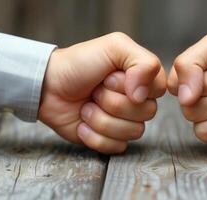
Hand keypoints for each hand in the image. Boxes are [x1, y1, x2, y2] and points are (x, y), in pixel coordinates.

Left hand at [39, 32, 165, 153]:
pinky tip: (82, 123)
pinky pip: (116, 147)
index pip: (158, 90)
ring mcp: (124, 122)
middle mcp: (138, 101)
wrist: (48, 87)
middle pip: (146, 113)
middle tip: (95, 91)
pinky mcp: (110, 139)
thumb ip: (143, 62)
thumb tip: (143, 96)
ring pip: (132, 132)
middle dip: (113, 102)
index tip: (110, 77)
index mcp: (142, 78)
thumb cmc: (79, 64)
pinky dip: (94, 136)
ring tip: (87, 106)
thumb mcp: (114, 47)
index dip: (133, 86)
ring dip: (101, 119)